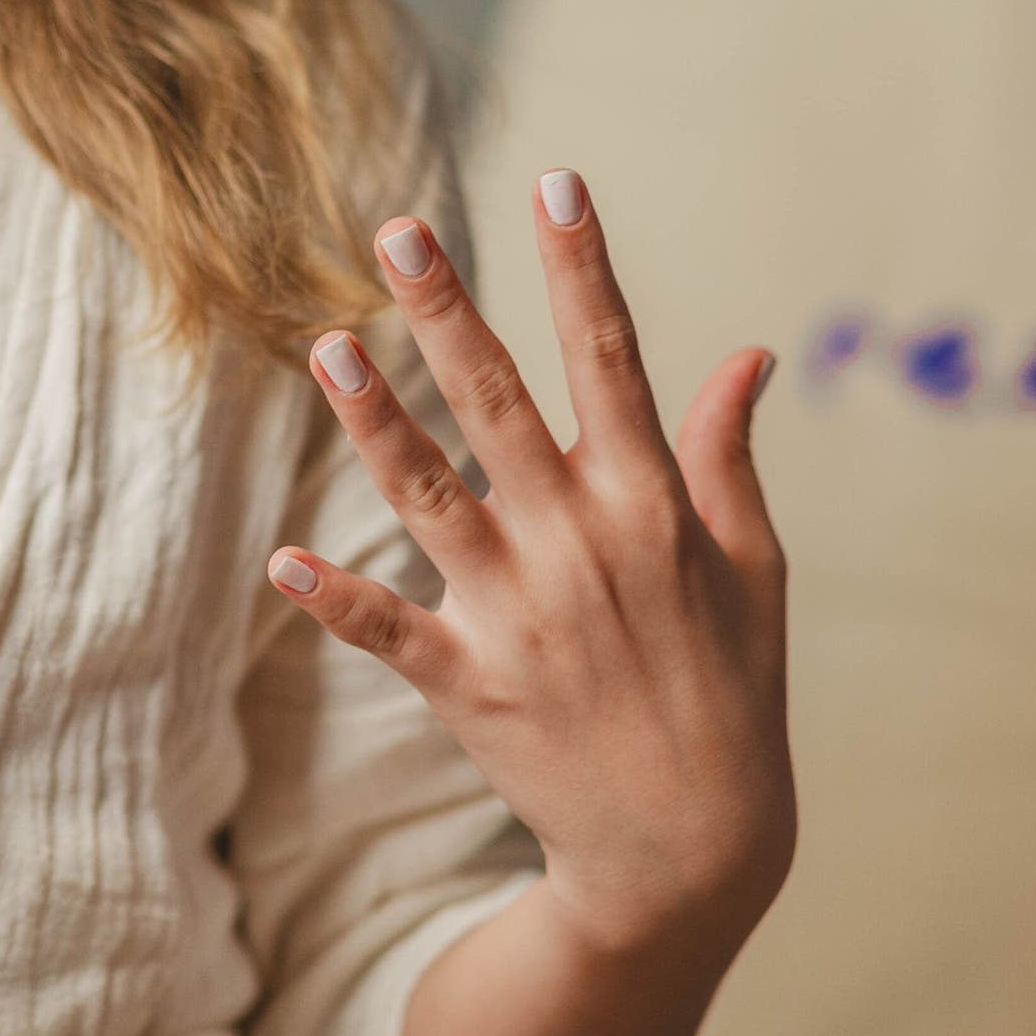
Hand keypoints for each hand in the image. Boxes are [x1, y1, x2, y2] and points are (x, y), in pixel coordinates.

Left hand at [270, 171, 794, 965]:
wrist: (692, 854)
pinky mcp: (468, 684)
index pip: (613, 360)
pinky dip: (333, 599)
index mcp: (651, 507)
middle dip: (449, 311)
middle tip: (398, 229)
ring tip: (325, 344)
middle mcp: (580, 545)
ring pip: (429, 495)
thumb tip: (746, 352)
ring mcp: (519, 615)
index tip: (556, 181)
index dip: (582, 267)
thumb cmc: (732, 696)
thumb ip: (728, 458)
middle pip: (500, 405)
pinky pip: (387, 628)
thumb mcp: (755, 573)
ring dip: (374, 420)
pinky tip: (280, 561)